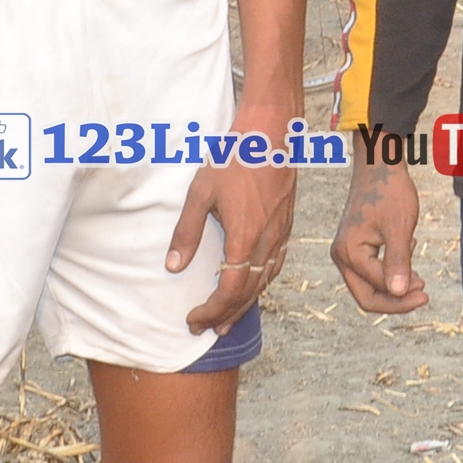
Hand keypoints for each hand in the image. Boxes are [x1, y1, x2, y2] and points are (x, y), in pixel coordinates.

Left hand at [173, 111, 298, 334]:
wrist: (271, 133)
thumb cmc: (235, 157)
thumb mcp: (201, 192)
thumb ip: (187, 232)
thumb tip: (174, 267)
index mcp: (245, 238)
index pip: (230, 291)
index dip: (212, 311)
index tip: (193, 319)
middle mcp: (268, 241)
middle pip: (249, 293)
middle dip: (226, 316)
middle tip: (205, 329)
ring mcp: (282, 234)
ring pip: (266, 282)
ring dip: (245, 305)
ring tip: (228, 319)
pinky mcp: (288, 225)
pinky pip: (277, 266)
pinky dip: (262, 284)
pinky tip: (253, 286)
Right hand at [329, 148, 425, 312]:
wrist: (381, 164)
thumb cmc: (390, 191)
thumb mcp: (400, 228)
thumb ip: (398, 262)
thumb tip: (400, 292)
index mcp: (349, 253)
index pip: (376, 291)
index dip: (402, 297)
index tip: (426, 290)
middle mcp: (342, 256)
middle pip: (367, 296)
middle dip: (396, 300)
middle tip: (424, 294)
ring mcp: (346, 252)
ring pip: (371, 286)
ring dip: (396, 286)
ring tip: (419, 274)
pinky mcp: (356, 247)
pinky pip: (372, 272)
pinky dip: (392, 271)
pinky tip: (408, 251)